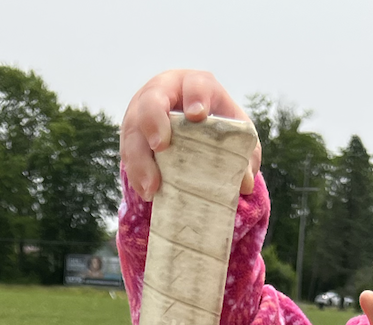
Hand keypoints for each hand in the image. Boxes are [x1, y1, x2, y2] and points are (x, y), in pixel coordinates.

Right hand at [120, 70, 260, 201]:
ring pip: (133, 132)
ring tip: (152, 188)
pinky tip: (148, 193)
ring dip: (140, 161)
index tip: (198, 115)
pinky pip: (127, 155)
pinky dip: (137, 175)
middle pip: (151, 101)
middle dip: (153, 121)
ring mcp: (141, 115)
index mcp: (194, 85)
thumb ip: (244, 153)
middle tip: (160, 146)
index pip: (194, 84)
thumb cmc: (215, 126)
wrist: (189, 126)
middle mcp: (162, 94)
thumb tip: (243, 182)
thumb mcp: (234, 133)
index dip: (195, 96)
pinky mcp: (131, 138)